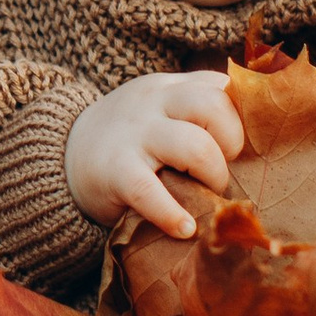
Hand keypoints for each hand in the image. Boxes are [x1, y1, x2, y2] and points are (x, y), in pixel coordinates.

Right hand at [65, 70, 245, 237]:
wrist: (60, 155)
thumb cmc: (127, 138)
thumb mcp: (157, 108)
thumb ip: (195, 107)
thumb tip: (255, 129)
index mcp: (169, 88)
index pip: (221, 87)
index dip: (240, 120)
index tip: (239, 148)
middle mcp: (153, 104)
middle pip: (213, 106)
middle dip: (232, 143)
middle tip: (223, 170)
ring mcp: (134, 136)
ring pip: (194, 146)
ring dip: (212, 177)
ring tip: (208, 198)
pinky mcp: (115, 171)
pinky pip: (150, 191)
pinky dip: (173, 214)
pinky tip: (185, 228)